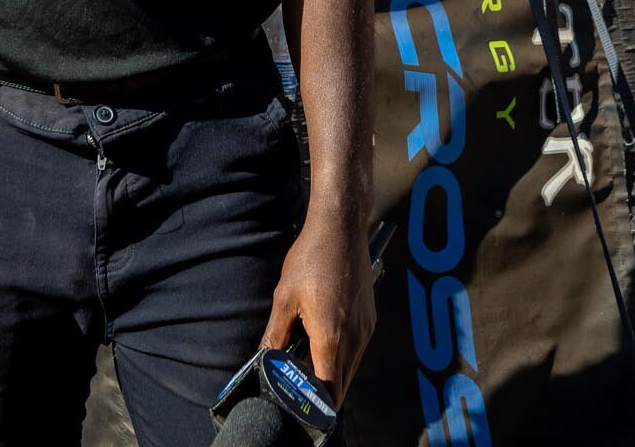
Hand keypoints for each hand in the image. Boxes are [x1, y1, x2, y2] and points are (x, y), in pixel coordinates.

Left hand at [261, 214, 374, 397]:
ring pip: (350, 368)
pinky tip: (323, 344)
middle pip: (341, 384)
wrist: (342, 229)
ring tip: (306, 364)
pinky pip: (357, 350)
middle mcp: (354, 338)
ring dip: (332, 373)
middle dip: (321, 391)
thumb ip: (275, 335)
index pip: (327, 388)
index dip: (313, 403)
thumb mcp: (284, 298)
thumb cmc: (311, 259)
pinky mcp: (370, 319)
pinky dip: (342, 357)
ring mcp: (365, 329)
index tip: (301, 406)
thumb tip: (264, 359)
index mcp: (331, 336)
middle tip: (299, 387)